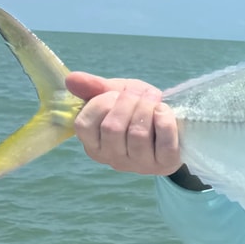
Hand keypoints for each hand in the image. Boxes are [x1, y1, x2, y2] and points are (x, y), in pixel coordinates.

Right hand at [66, 72, 181, 175]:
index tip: (117, 94)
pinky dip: (164, 121)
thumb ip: (94, 87)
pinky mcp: (165, 164)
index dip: (101, 103)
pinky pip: (165, 144)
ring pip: (138, 135)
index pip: (85, 125)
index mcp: (94, 144)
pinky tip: (163, 110)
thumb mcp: (115, 94)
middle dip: (127, 102)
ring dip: (146, 109)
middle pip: (112, 128)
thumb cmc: (137, 110)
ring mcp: (140, 164)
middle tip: (141, 94)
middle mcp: (113, 158)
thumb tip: (71, 79)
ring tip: (154, 100)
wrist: (173, 125)